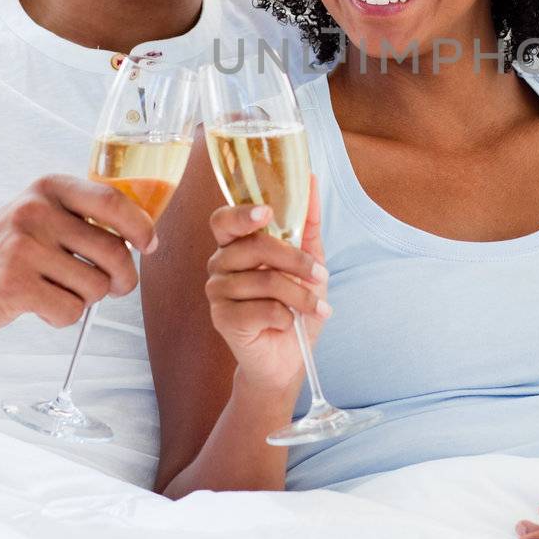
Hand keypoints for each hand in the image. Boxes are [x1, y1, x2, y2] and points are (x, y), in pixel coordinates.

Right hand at [0, 173, 156, 337]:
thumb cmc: (5, 252)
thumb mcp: (39, 215)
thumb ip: (83, 216)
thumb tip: (145, 233)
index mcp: (47, 188)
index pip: (112, 202)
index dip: (141, 227)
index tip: (149, 245)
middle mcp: (34, 212)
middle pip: (113, 251)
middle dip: (123, 278)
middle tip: (115, 287)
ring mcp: (22, 248)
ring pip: (95, 287)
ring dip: (87, 299)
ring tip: (60, 291)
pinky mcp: (14, 285)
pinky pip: (70, 311)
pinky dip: (64, 317)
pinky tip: (40, 306)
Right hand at [205, 174, 329, 392]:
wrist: (287, 358)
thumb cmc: (295, 305)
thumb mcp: (309, 261)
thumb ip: (306, 222)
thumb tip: (310, 179)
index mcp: (237, 245)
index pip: (224, 219)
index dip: (243, 213)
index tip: (268, 212)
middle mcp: (220, 263)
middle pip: (254, 247)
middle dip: (295, 260)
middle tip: (320, 274)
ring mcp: (217, 291)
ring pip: (264, 280)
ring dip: (300, 295)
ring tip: (318, 308)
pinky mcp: (222, 319)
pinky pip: (260, 309)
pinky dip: (285, 316)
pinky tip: (288, 323)